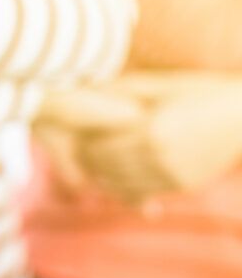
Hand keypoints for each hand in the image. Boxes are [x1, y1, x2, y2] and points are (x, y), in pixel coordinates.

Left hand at [35, 73, 241, 201]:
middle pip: (104, 168)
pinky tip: (119, 177)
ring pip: (120, 186)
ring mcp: (173, 175)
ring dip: (104, 176)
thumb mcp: (161, 84)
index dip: (82, 143)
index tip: (76, 135)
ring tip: (96, 163)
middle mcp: (160, 158)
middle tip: (79, 151)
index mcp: (150, 130)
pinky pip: (142, 193)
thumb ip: (123, 89)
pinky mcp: (184, 186)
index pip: (97, 147)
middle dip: (89, 160)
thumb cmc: (200, 91)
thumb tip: (86, 89)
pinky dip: (125, 188)